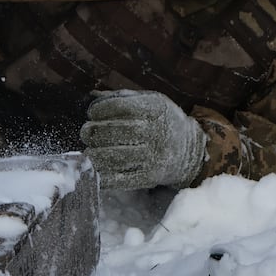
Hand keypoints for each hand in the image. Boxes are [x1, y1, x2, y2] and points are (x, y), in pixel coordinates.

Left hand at [80, 89, 205, 190]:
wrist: (189, 151)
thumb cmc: (163, 121)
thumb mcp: (152, 102)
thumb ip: (124, 98)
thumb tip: (94, 96)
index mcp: (157, 109)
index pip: (123, 107)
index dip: (102, 109)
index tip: (92, 112)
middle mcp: (157, 132)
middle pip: (117, 132)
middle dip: (95, 132)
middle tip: (86, 132)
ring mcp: (154, 157)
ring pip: (116, 157)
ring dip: (95, 155)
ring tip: (88, 151)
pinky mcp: (150, 177)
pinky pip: (121, 179)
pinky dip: (104, 176)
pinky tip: (94, 170)